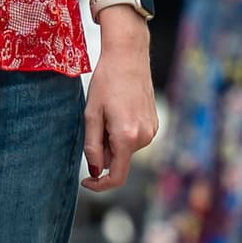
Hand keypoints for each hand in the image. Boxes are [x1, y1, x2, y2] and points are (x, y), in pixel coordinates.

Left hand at [80, 11, 158, 191]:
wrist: (128, 57)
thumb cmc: (106, 82)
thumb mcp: (91, 115)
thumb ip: (92, 147)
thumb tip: (96, 171)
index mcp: (127, 138)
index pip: (116, 177)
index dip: (99, 185)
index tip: (86, 181)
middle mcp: (144, 138)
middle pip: (119, 161)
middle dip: (104, 152)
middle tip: (95, 124)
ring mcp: (152, 131)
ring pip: (126, 149)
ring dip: (113, 140)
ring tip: (109, 113)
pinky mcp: (154, 124)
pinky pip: (134, 139)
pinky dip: (123, 133)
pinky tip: (120, 110)